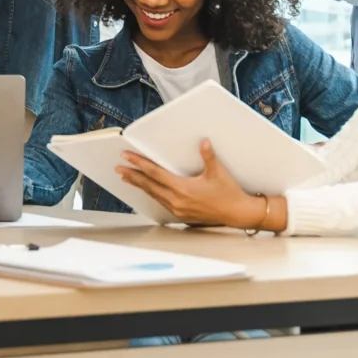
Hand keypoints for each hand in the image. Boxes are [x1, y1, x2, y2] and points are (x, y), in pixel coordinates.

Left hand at [117, 140, 264, 227]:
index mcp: (183, 188)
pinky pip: (161, 202)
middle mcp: (177, 200)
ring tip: (128, 178)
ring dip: (140, 185)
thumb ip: (208, 156)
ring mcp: (178, 209)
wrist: (237, 213)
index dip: (139, 164)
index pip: (155, 173)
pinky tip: (148, 190)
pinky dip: (152, 194)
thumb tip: (203, 142)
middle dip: (133, 176)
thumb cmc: (229, 194)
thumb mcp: (218, 172)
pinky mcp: (181, 214)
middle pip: (149, 185)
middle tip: (119, 168)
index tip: (127, 157)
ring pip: (153, 195)